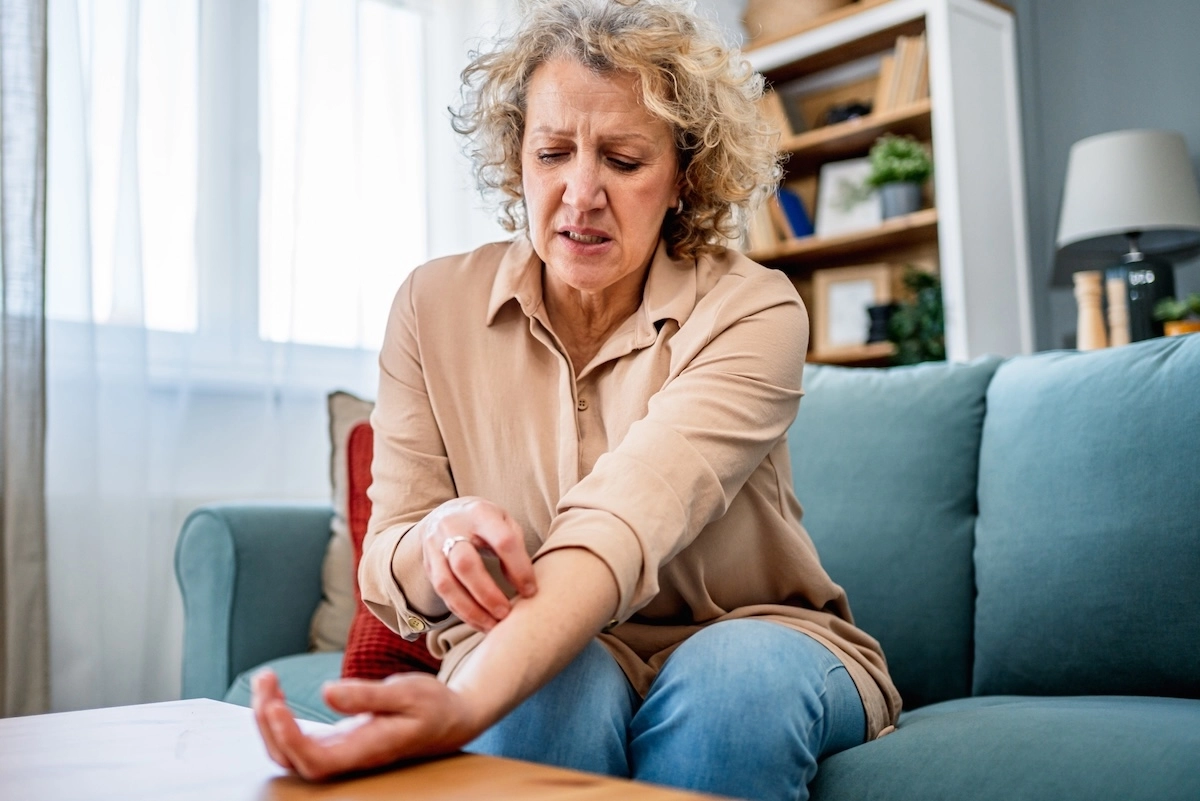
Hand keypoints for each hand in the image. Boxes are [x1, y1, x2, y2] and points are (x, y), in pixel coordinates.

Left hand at [251, 669, 480, 780]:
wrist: (451, 720)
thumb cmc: (433, 706)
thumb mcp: (407, 691)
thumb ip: (367, 695)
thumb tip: (326, 693)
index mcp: (366, 749)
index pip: (315, 760)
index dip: (288, 738)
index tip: (276, 704)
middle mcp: (348, 757)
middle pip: (292, 759)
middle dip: (268, 723)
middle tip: (267, 679)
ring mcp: (341, 751)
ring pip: (289, 752)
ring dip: (268, 720)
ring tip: (267, 681)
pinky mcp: (337, 741)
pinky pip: (297, 740)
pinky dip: (278, 719)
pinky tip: (276, 694)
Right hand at [418, 497, 535, 631]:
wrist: (446, 514)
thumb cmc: (486, 522)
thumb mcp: (504, 522)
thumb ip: (514, 548)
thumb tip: (521, 584)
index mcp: (480, 513)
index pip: (503, 541)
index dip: (519, 568)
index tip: (531, 590)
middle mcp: (452, 528)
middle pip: (465, 564)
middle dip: (487, 593)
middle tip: (506, 613)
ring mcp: (435, 547)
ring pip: (447, 584)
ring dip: (471, 610)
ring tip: (493, 626)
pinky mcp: (428, 566)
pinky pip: (442, 595)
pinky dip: (462, 612)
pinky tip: (480, 622)